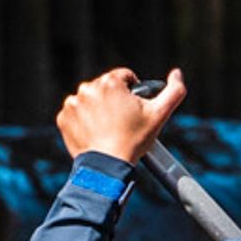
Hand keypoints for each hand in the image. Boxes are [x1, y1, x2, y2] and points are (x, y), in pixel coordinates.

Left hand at [57, 66, 184, 166]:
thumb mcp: (160, 114)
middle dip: (114, 100)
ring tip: (108, 128)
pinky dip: (83, 121)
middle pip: (106, 88)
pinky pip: (76, 114)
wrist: (108, 166)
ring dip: (98, 109)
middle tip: (122, 121)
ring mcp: (73, 104)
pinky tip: (95, 133)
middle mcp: (88, 88)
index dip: (133, 92)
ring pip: (90, 100)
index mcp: (110, 82)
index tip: (133, 109)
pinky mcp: (63, 118)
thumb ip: (174, 90)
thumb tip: (176, 73)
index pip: (124, 77)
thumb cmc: (134, 140)